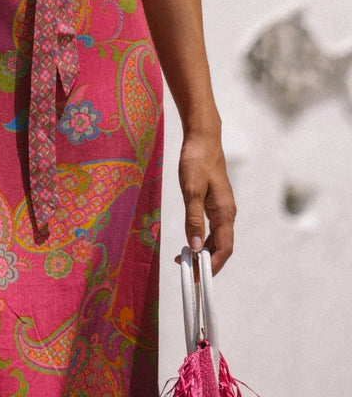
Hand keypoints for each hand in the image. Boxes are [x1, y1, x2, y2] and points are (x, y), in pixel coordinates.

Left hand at [177, 127, 235, 274]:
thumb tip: (196, 246)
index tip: (199, 277)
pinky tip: (192, 241)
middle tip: (189, 273)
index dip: (213, 266)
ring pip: (218, 238)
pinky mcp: (216, 202)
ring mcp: (222, 207)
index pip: (224, 249)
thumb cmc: (197, 160)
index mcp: (225, 212)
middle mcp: (227, 213)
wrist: (203, 137)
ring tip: (186, 260)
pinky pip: (213, 227)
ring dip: (205, 251)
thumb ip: (194, 218)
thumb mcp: (191, 189)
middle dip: (208, 263)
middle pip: (222, 247)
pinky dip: (204, 238)